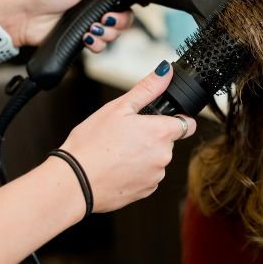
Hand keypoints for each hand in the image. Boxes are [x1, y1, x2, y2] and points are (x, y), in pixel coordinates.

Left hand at [0, 0, 132, 50]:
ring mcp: (90, 24)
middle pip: (123, 21)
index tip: (117, 7)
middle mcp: (97, 9)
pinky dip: (96, 45)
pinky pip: (100, 47)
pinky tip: (86, 38)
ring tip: (91, 29)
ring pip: (113, 35)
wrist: (27, 17)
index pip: (124, 2)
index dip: (125, 7)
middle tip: (104, 19)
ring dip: (106, 35)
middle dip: (118, 23)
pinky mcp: (82, 39)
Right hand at [60, 61, 196, 212]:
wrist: (75, 182)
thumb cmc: (92, 144)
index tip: (161, 120)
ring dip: (143, 155)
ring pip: (156, 160)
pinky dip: (136, 172)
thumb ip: (147, 89)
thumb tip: (165, 72)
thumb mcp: (118, 107)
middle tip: (125, 134)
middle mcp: (163, 156)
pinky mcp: (145, 192)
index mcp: (160, 133)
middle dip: (151, 137)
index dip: (176, 119)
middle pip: (168, 142)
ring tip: (117, 152)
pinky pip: (147, 177)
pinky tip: (116, 167)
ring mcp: (155, 176)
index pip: (187, 124)